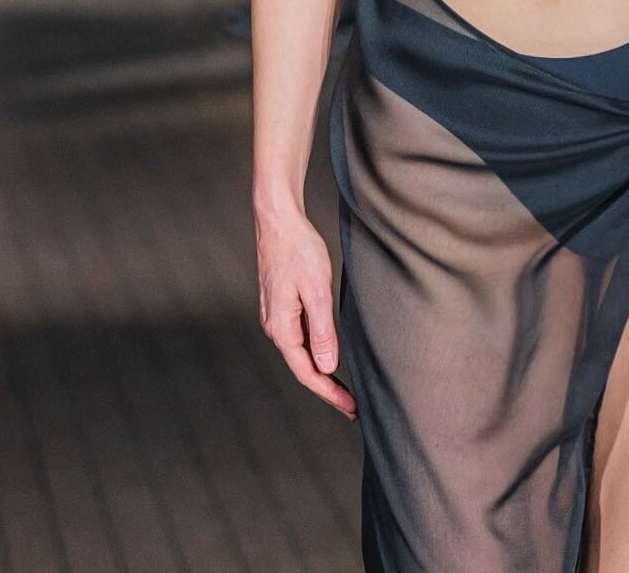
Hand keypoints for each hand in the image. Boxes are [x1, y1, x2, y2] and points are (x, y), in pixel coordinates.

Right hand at [255, 202, 356, 418]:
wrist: (279, 220)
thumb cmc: (298, 251)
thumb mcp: (316, 291)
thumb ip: (322, 331)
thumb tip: (327, 367)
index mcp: (281, 328)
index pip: (307, 372)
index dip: (330, 393)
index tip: (352, 408)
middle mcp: (275, 326)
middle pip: (303, 366)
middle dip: (327, 387)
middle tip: (353, 405)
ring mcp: (277, 315)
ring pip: (302, 352)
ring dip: (323, 370)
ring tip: (345, 386)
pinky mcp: (282, 304)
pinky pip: (301, 336)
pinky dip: (317, 350)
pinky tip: (330, 352)